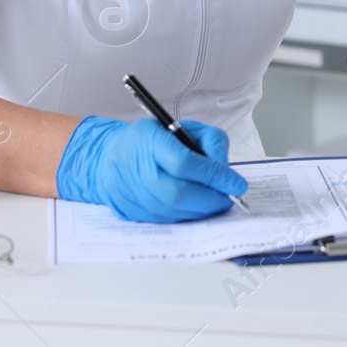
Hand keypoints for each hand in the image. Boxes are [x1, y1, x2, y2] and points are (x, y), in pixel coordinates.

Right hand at [55, 116, 247, 222]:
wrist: (109, 157)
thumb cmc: (150, 140)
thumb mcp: (182, 127)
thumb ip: (209, 142)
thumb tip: (225, 171)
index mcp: (150, 141)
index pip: (185, 162)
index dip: (214, 176)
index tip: (237, 184)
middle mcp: (137, 168)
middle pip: (179, 193)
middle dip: (210, 199)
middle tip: (228, 198)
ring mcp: (131, 193)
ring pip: (173, 211)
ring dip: (201, 211)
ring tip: (215, 204)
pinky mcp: (130, 212)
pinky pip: (165, 220)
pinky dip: (185, 217)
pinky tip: (195, 209)